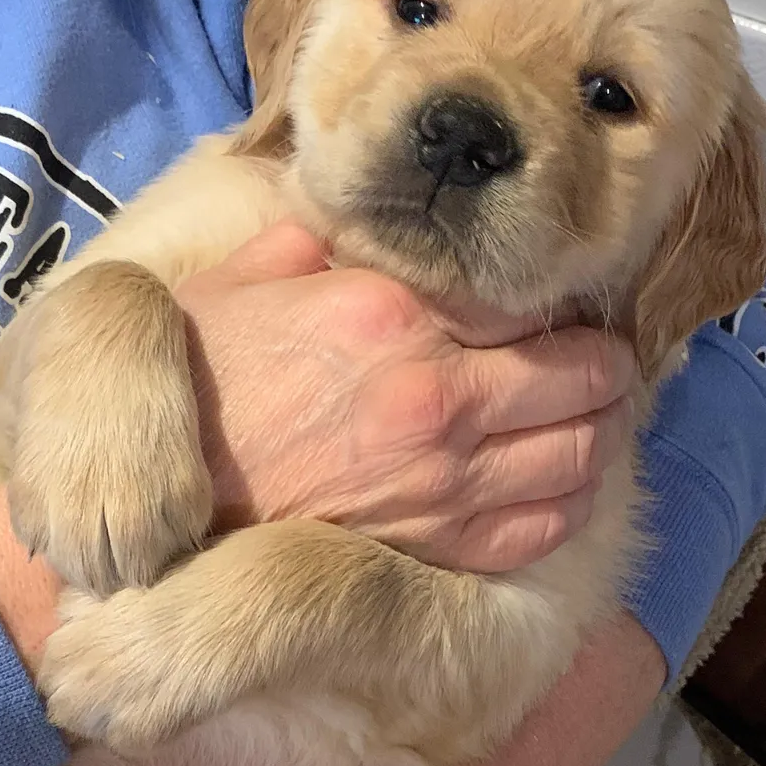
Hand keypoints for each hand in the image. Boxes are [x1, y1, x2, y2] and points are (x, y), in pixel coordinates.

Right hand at [180, 222, 634, 572]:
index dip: (554, 297)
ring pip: (582, 455)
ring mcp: (445, 483)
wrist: (160, 511)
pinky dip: (572, 500)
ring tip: (602, 417)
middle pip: (580, 376)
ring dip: (604, 432)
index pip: (523, 294)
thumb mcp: (235, 285)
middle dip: (604, 364)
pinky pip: (546, 526)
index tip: (558, 302)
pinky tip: (566, 481)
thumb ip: (311, 243)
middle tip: (604, 359)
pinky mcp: (439, 547)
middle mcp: (435, 396)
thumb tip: (354, 218)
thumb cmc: (192, 394)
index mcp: (390, 314)